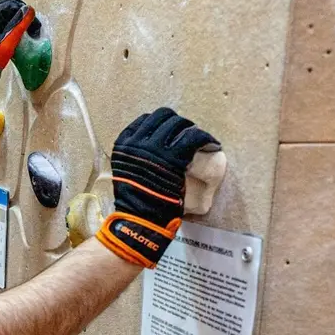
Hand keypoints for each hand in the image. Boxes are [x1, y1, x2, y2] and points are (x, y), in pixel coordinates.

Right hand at [96, 107, 219, 267]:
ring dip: (191, 127)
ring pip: (179, 123)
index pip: (145, 119)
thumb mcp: (126, 170)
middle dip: (177, 122)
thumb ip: (135, 157)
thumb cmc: (135, 199)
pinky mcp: (174, 157)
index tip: (169, 129)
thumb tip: (149, 153)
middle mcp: (138, 142)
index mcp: (124, 143)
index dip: (159, 122)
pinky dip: (205, 138)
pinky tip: (210, 143)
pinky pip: (193, 137)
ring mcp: (156, 148)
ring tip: (199, 137)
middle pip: (163, 116)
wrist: (141, 217)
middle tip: (186, 132)